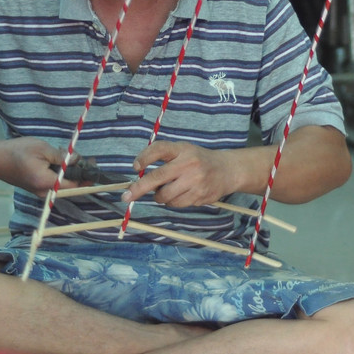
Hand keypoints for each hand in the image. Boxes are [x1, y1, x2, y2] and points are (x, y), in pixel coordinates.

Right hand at [0, 137, 80, 196]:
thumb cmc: (17, 152)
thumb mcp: (42, 149)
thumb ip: (62, 156)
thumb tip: (77, 160)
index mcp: (47, 184)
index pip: (74, 186)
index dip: (86, 176)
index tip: (94, 165)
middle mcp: (44, 192)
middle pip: (69, 186)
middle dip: (79, 172)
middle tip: (85, 157)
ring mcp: (39, 191)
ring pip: (61, 183)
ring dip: (69, 171)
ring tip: (70, 154)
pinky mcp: (35, 187)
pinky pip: (53, 182)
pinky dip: (59, 172)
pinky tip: (58, 159)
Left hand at [123, 141, 243, 206]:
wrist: (227, 170)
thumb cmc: (198, 160)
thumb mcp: (183, 150)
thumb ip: (164, 157)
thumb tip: (139, 175)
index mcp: (183, 149)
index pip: (160, 149)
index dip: (144, 157)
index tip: (135, 167)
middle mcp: (189, 164)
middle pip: (157, 177)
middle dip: (138, 189)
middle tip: (126, 197)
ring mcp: (195, 181)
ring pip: (165, 196)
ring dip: (160, 196)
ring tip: (167, 190)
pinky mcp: (200, 196)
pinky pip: (176, 204)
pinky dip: (172, 202)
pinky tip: (180, 194)